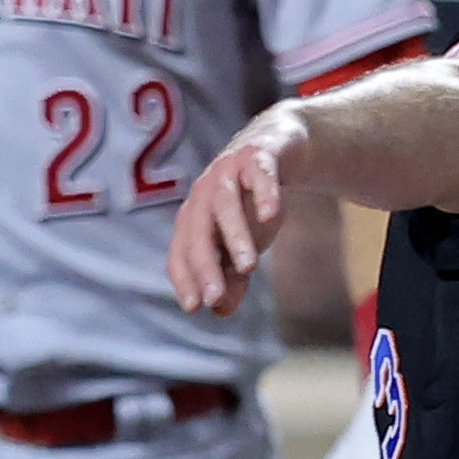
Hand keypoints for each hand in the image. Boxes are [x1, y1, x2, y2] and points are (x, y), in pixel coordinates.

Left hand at [171, 113, 308, 313]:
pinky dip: (265, 193)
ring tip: (248, 265)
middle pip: (198, 231)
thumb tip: (221, 311)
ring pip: (224, 204)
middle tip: (215, 297)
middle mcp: (204, 195)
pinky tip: (272, 216)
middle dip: (204, 265)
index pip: (181, 252)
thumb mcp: (244, 244)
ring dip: (234, 235)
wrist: (277, 147)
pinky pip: (259, 175)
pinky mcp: (258, 156)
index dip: (185, 278)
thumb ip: (232, 276)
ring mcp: (229, 173)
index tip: (194, 307)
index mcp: (195, 219)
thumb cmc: (252, 203)